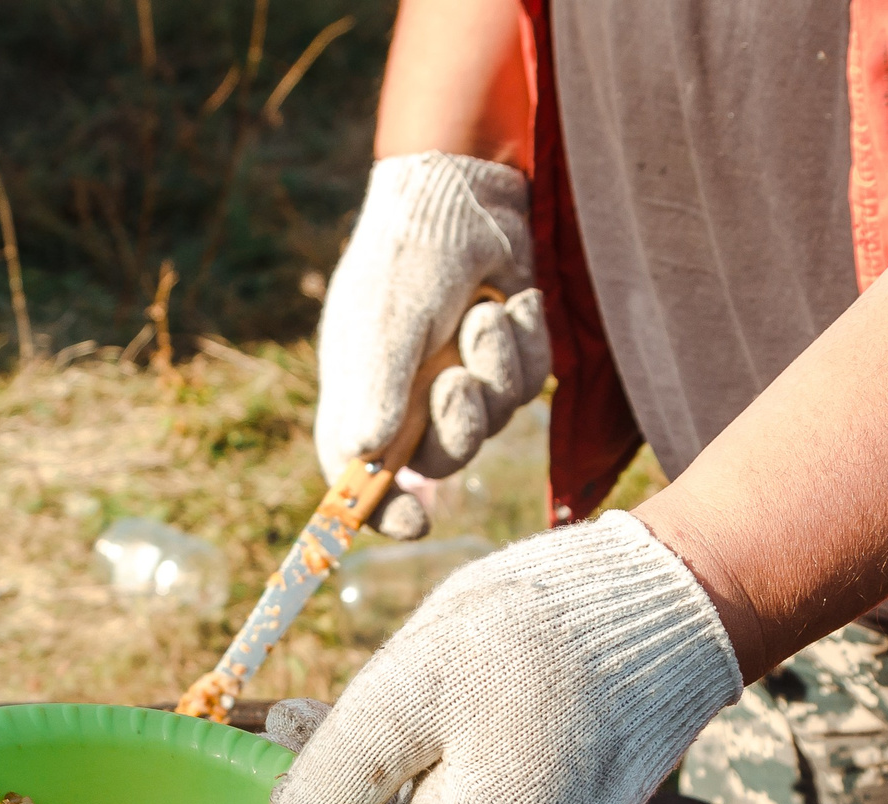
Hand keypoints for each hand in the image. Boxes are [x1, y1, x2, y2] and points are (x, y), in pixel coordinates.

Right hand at [315, 152, 549, 539]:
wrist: (464, 195)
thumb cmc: (407, 258)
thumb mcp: (386, 324)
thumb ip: (376, 389)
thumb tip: (361, 455)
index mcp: (362, 396)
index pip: (359, 476)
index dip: (380, 511)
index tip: (412, 523)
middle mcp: (409, 395)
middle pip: (440, 460)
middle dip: (460, 427)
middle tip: (458, 381)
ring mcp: (459, 376)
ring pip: (494, 419)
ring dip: (496, 369)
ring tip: (484, 314)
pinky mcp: (505, 355)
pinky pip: (527, 382)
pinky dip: (523, 344)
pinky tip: (511, 300)